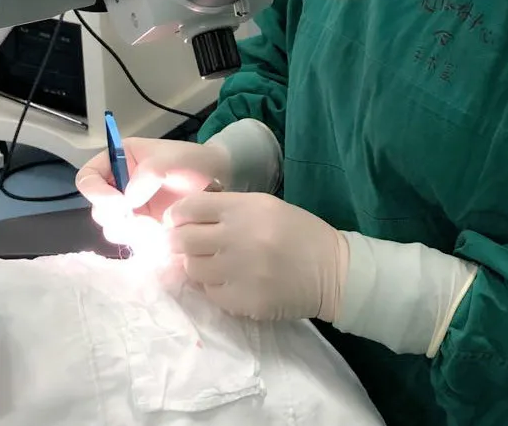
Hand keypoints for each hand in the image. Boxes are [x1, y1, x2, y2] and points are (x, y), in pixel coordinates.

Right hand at [76, 138, 230, 244]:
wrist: (217, 179)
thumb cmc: (192, 161)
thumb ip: (148, 174)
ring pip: (111, 228)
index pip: (88, 178)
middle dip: (114, 217)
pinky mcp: (143, 227)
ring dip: (127, 232)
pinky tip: (157, 236)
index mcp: (119, 160)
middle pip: (98, 208)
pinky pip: (130, 240)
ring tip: (152, 227)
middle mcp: (119, 185)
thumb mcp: (171, 159)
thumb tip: (128, 199)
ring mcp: (130, 208)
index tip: (119, 204)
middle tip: (137, 220)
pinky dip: (139, 242)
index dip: (96, 193)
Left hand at [166, 192, 348, 321]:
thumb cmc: (298, 232)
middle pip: (182, 240)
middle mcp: (238, 237)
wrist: (332, 270)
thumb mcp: (265, 206)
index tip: (176, 220)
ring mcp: (239, 272)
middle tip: (185, 244)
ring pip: (193, 270)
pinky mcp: (243, 302)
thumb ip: (227, 209)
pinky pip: (211, 294)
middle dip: (178, 242)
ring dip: (198, 265)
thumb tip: (185, 217)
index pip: (190, 207)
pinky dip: (215, 288)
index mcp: (245, 208)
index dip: (177, 214)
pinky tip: (232, 281)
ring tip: (215, 263)